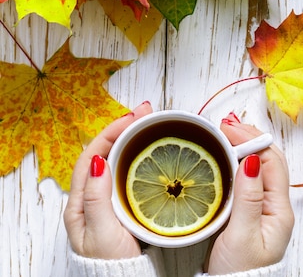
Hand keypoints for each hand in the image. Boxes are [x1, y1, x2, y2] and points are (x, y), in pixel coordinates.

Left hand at [64, 101, 152, 259]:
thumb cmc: (110, 264)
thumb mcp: (102, 231)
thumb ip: (98, 197)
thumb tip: (98, 159)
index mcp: (81, 200)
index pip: (93, 153)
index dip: (112, 130)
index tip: (132, 117)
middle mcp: (92, 195)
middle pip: (105, 151)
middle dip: (124, 127)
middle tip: (146, 111)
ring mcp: (108, 198)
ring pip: (117, 159)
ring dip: (132, 137)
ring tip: (150, 122)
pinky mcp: (123, 204)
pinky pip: (128, 171)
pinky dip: (138, 154)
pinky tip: (151, 150)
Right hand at [206, 114, 293, 274]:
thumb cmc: (239, 274)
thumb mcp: (241, 236)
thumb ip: (248, 198)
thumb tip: (252, 159)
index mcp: (279, 210)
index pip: (271, 161)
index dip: (252, 139)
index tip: (227, 128)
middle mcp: (275, 205)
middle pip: (268, 158)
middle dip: (249, 136)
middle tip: (224, 125)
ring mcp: (263, 207)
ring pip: (259, 166)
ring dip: (244, 146)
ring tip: (225, 132)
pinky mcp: (249, 212)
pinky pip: (248, 178)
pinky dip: (237, 160)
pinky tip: (224, 155)